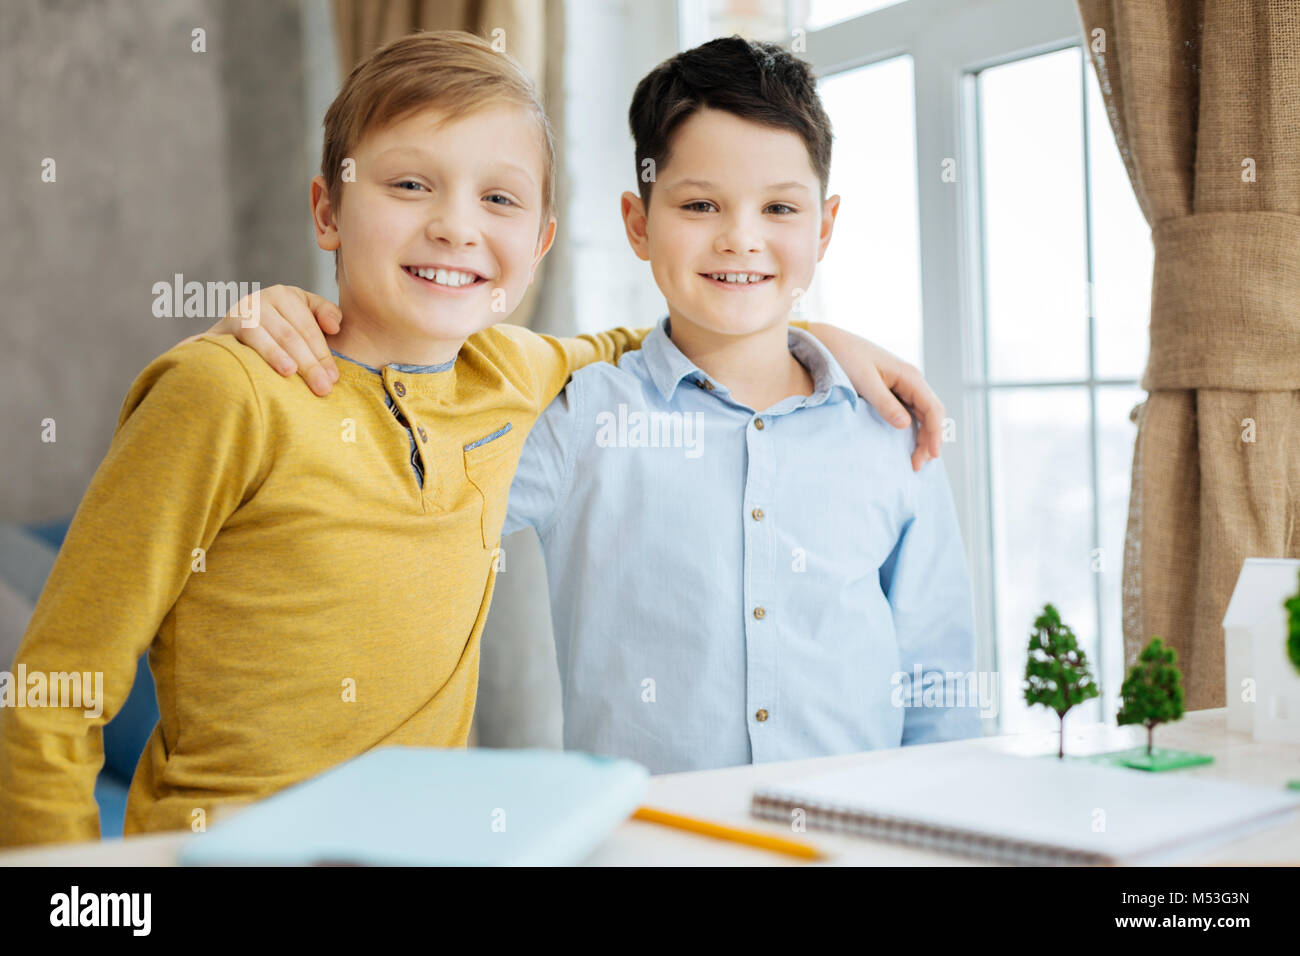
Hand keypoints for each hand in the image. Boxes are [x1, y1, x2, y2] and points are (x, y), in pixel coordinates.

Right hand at [205, 285, 342, 394]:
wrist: (230, 336)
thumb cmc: (280, 326)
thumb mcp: (305, 313)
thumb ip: (325, 314)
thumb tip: (334, 328)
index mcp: (284, 295)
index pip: (308, 328)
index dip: (322, 354)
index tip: (334, 378)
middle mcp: (261, 300)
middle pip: (290, 335)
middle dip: (308, 363)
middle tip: (322, 388)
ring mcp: (240, 313)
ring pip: (265, 338)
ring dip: (278, 357)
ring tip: (291, 374)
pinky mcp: (222, 329)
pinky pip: (242, 343)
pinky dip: (254, 355)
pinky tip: (262, 373)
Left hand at [805, 322, 944, 471]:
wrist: (828, 342)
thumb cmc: (845, 357)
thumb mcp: (864, 381)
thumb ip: (885, 403)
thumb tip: (906, 426)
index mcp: (909, 376)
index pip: (933, 409)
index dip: (935, 434)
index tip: (931, 456)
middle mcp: (910, 380)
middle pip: (930, 414)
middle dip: (928, 440)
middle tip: (916, 465)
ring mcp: (901, 384)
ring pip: (921, 414)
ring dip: (920, 436)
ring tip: (914, 459)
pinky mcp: (890, 389)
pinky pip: (908, 411)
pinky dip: (910, 429)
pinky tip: (905, 442)